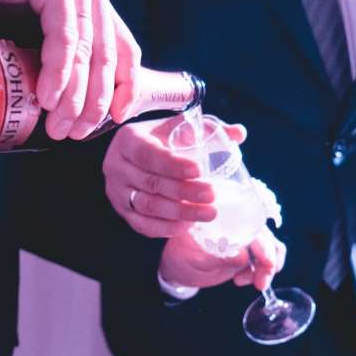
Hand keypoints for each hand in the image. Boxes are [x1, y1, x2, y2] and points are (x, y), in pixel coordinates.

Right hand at [0, 0, 140, 140]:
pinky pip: (65, 38)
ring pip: (88, 53)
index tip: (115, 118)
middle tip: (75, 133)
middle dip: (95, 103)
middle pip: (109, 57)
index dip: (125, 86)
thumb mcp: (28, 25)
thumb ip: (48, 50)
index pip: (123, 49)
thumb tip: (51, 101)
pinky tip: (48, 97)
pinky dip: (58, 73)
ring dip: (75, 97)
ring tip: (59, 126)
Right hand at [104, 116, 246, 237]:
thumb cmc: (161, 138)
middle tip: (212, 196)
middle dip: (184, 192)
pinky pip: (142, 225)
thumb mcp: (178, 126)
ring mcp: (116, 191)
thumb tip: (238, 133)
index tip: (199, 170)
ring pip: (147, 207)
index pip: (148, 154)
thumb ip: (207, 129)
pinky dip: (166, 228)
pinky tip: (189, 225)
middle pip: (151, 183)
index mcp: (128, 140)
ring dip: (179, 213)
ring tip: (208, 214)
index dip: (173, 164)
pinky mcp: (122, 211)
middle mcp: (116, 166)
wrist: (135, 155)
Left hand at [159, 226, 285, 290]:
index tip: (264, 263)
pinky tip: (248, 280)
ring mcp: (244, 234)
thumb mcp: (192, 259)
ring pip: (272, 246)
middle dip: (269, 260)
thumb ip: (214, 257)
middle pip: (265, 235)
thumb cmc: (181, 257)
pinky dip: (265, 270)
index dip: (262, 243)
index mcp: (221, 215)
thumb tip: (243, 256)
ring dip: (269, 267)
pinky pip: (267, 256)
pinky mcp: (249, 250)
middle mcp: (236, 220)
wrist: (179, 266)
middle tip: (259, 283)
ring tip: (255, 284)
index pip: (251, 222)